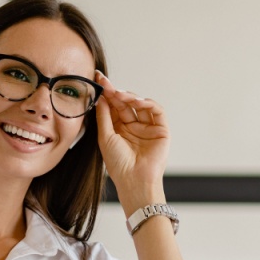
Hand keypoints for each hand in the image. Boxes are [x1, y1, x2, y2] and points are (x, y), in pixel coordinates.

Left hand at [94, 71, 169, 201]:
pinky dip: (147, 103)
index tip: (97, 79)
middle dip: (115, 92)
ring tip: (119, 94)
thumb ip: (104, 115)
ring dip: (129, 97)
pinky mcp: (161, 130)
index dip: (106, 94)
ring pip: (140, 105)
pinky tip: (137, 101)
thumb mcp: (105, 137)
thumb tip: (100, 96)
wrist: (134, 180)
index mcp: (119, 129)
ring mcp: (148, 127)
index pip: (113, 106)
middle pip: (125, 103)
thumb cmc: (118, 164)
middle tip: (106, 83)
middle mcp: (133, 126)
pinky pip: (156, 111)